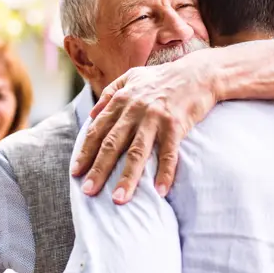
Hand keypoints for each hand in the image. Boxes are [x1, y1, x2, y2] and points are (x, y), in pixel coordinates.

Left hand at [71, 51, 217, 203]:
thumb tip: (92, 114)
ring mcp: (155, 118)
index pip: (98, 130)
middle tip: (88, 191)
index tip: (75, 172)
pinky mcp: (175, 125)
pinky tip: (160, 191)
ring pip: (137, 152)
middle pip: (112, 144)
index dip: (86, 152)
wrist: (198, 74)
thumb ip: (110, 93)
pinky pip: (168, 153)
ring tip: (119, 199)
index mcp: (121, 100)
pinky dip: (165, 173)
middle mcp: (134, 110)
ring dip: (127, 178)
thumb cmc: (163, 77)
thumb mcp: (131, 77)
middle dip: (99, 169)